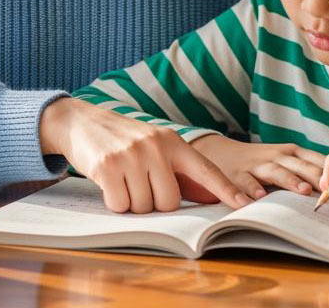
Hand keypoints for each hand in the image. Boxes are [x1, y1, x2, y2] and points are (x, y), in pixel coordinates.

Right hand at [39, 98, 250, 212]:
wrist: (81, 121)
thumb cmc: (122, 140)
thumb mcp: (153, 144)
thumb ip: (174, 166)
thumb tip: (199, 199)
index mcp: (172, 141)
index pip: (205, 169)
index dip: (226, 189)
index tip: (247, 204)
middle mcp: (155, 146)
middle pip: (170, 202)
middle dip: (154, 203)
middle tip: (139, 184)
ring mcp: (132, 155)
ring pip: (144, 207)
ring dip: (132, 203)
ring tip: (122, 179)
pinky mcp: (108, 166)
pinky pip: (120, 205)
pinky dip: (114, 201)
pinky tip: (108, 182)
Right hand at [192, 135, 324, 199]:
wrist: (220, 152)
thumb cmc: (261, 161)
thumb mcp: (285, 159)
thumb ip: (308, 169)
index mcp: (291, 152)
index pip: (315, 159)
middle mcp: (276, 156)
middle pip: (300, 164)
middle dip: (315, 176)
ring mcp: (257, 164)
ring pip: (276, 171)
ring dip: (289, 180)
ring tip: (302, 190)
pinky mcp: (237, 174)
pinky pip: (245, 181)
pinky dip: (251, 189)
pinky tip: (257, 198)